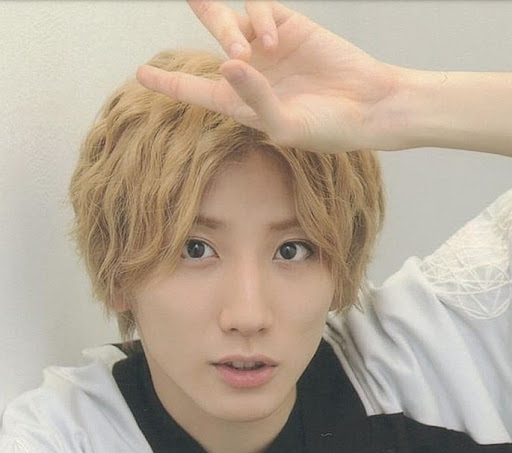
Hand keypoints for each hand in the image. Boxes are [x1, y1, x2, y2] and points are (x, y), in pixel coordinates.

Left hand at [136, 0, 402, 152]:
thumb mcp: (286, 126)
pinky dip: (259, 18)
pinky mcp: (290, 26)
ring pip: (232, 19)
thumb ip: (254, 101)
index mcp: (242, 104)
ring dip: (229, 27)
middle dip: (205, 17)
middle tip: (209, 19)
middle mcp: (250, 73)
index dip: (169, 83)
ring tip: (251, 52)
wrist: (368, 105)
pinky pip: (260, 8)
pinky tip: (274, 39)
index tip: (141, 75)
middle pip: (213, 39)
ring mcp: (269, 48)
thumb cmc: (327, 128)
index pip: (197, 91)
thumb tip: (226, 66)